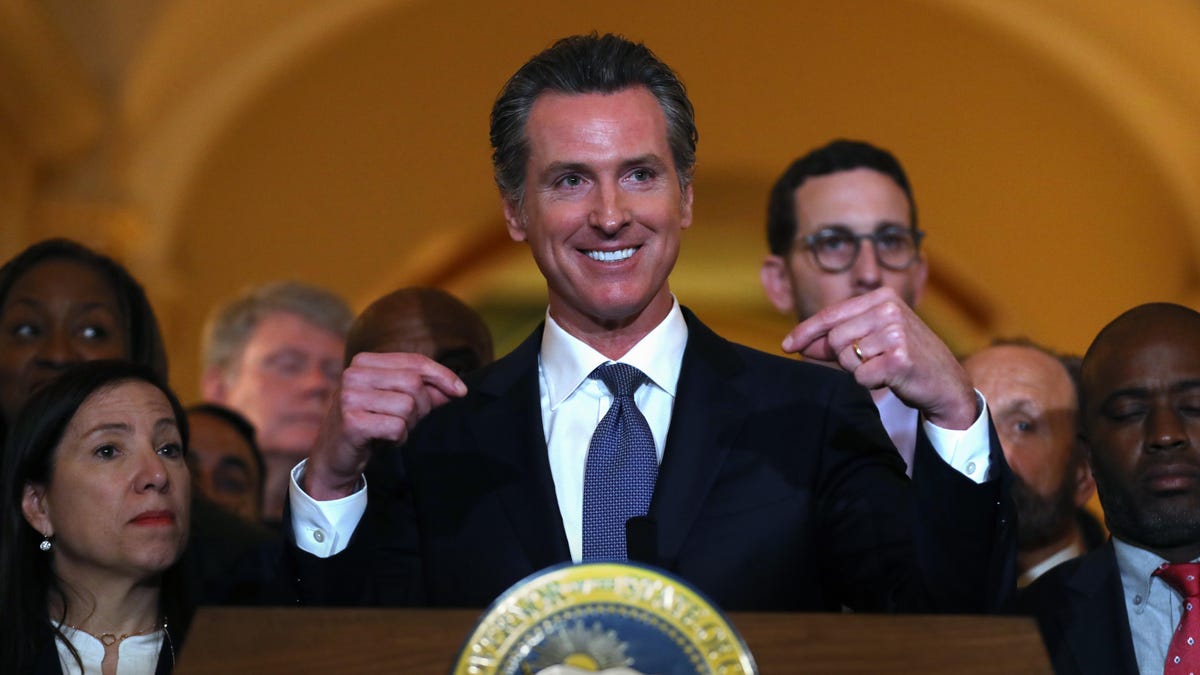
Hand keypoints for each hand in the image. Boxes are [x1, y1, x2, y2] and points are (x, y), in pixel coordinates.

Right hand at [304, 352, 466, 499]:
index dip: (442, 375)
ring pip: (408, 406)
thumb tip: (457, 389)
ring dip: (408, 424)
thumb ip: (425, 393)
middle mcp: (354, 374)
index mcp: (365, 362)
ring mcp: (349, 397)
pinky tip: (384, 440)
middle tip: (409, 421)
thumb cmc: (369, 425)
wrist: (334, 458)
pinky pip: (396, 427)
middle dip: (423, 406)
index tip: (461, 391)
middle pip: (414, 384)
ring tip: (391, 430)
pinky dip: (398, 438)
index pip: (414, 361)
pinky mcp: (351, 422)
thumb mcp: (397, 403)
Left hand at [781, 287, 976, 429]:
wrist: (945, 383)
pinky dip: (870, 383)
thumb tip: (797, 345)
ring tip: (884, 367)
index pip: (831, 314)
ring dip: (859, 370)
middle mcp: (890, 309)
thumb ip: (835, 339)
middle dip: (843, 357)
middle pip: (835, 338)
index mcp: (882, 297)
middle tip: (869, 362)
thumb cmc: (903, 359)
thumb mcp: (870, 340)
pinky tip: (891, 378)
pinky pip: (861, 376)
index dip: (805, 332)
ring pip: (846, 358)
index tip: (787, 346)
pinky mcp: (900, 358)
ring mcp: (896, 332)